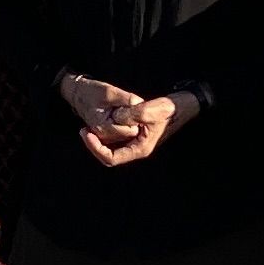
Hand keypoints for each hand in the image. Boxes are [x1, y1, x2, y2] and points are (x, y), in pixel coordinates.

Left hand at [60, 73, 177, 166]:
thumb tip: (116, 117)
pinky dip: (106, 132)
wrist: (180, 106)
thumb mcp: (152, 109)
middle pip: (108, 155)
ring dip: (98, 139)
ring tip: (88, 126)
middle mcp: (136, 149)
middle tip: (83, 129)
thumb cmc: (169, 109)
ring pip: (110, 147)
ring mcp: (135, 143)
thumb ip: (134, 114)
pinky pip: (115, 139)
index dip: (95, 148)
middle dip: (94, 144)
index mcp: (140, 149)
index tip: (86, 133)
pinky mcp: (134, 135)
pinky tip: (101, 121)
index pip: (111, 158)